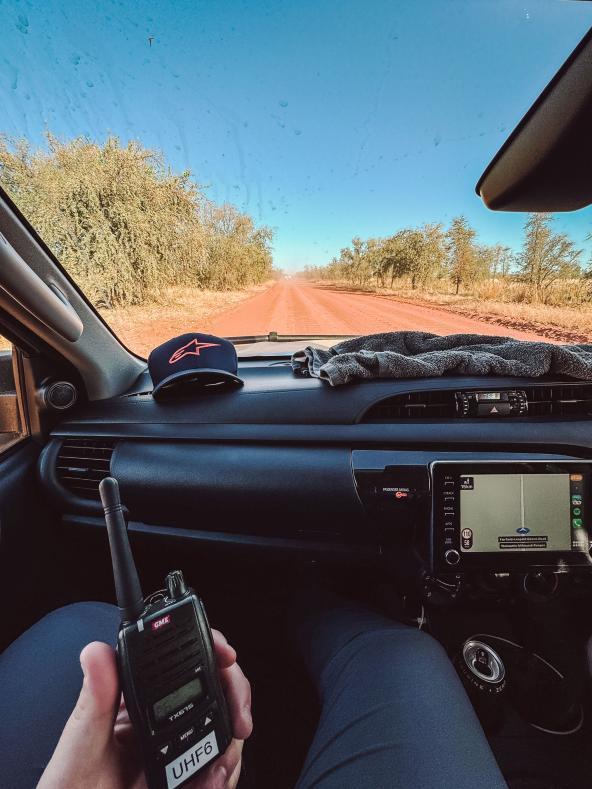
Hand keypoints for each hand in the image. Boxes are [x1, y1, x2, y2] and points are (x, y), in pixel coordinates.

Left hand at [37, 630, 251, 788]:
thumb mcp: (80, 748)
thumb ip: (92, 702)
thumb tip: (95, 652)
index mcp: (134, 697)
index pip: (179, 655)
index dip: (210, 647)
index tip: (227, 656)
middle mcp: (160, 714)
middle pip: (215, 685)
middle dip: (235, 699)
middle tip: (239, 722)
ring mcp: (177, 742)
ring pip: (225, 724)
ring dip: (231, 747)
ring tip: (215, 773)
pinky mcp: (187, 771)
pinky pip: (219, 763)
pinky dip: (223, 775)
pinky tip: (209, 785)